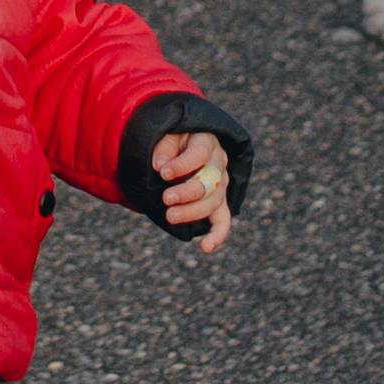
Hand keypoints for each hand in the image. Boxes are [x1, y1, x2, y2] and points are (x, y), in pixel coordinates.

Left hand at [150, 129, 236, 249]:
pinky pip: (223, 221)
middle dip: (187, 193)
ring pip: (213, 202)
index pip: (200, 154)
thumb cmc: (173, 140)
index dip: (182, 165)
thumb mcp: (166, 135)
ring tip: (170, 216)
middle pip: (210, 182)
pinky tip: (206, 248)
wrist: (181, 147)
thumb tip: (160, 164)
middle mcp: (219, 164)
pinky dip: (217, 235)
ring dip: (192, 212)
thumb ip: (164, 147)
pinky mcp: (217, 203)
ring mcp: (220, 185)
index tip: (162, 172)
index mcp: (207, 142)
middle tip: (166, 198)